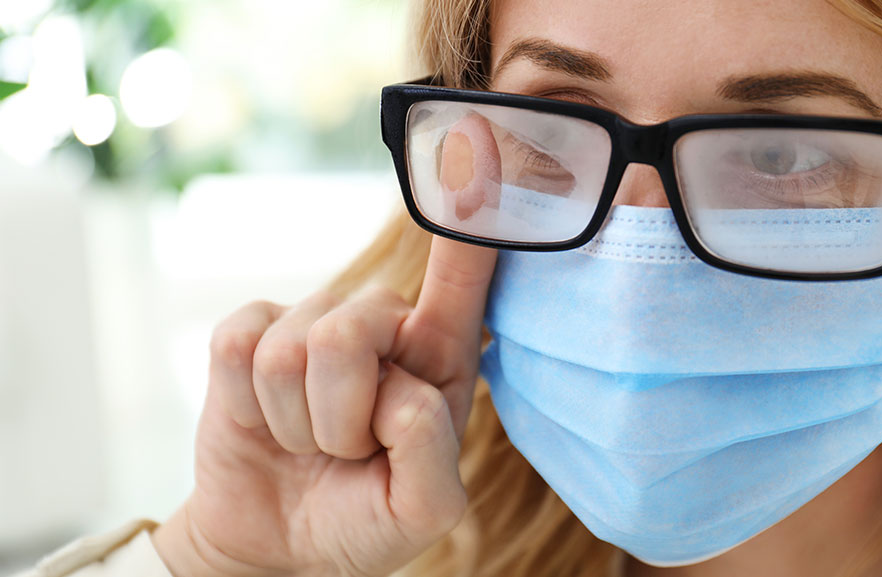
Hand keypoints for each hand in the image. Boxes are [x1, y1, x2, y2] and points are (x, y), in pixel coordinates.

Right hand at [152, 236, 496, 576]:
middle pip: (350, 329)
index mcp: (439, 360)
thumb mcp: (420, 509)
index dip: (465, 226)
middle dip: (340, 419)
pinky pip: (237, 349)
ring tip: (311, 444)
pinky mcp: (250, 332)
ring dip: (296, 426)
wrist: (277, 542)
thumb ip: (430, 451)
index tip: (477, 145)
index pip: (460, 282)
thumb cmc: (363, 518)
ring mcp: (312, 322)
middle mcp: (383, 326)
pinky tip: (265, 422)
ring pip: (290, 352)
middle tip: (345, 452)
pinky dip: (248, 409)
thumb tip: (399, 386)